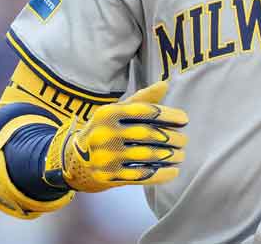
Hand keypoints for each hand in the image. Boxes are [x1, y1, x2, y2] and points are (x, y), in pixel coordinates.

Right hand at [44, 80, 187, 191]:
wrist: (75, 160)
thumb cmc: (105, 130)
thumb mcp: (117, 111)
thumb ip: (142, 99)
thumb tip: (165, 84)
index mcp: (109, 113)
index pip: (146, 112)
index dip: (169, 115)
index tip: (185, 120)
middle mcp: (105, 134)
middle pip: (148, 135)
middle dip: (172, 138)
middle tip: (184, 140)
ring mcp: (106, 157)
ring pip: (147, 156)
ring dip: (170, 156)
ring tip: (181, 155)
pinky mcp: (109, 176)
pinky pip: (141, 176)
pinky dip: (161, 174)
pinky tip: (173, 171)